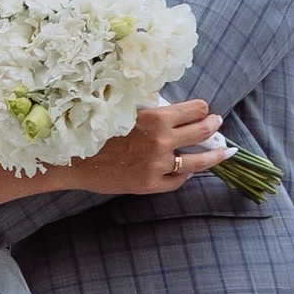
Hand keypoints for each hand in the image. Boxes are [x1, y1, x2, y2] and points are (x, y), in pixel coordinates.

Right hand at [67, 100, 222, 197]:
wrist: (70, 159)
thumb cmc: (94, 129)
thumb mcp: (124, 110)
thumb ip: (151, 109)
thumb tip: (175, 108)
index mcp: (156, 118)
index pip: (196, 110)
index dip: (202, 109)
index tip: (204, 110)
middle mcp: (161, 142)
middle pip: (203, 132)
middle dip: (213, 126)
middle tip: (217, 124)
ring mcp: (157, 166)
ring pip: (198, 161)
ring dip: (214, 155)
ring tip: (222, 152)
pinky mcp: (150, 185)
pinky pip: (178, 181)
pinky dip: (184, 174)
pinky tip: (187, 170)